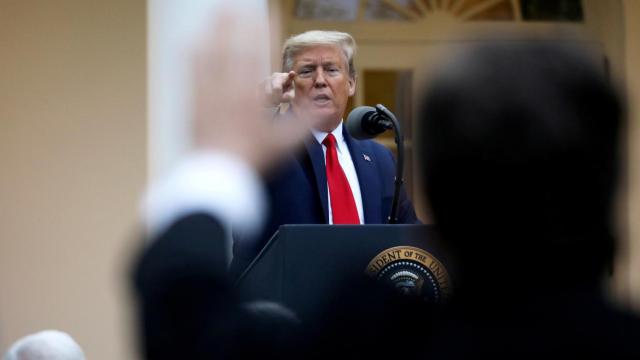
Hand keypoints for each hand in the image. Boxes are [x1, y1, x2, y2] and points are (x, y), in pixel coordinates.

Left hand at [190, 4, 313, 173]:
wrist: (217, 175)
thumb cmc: (252, 159)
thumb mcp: (286, 144)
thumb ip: (305, 122)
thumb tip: (323, 106)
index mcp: (252, 97)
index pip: (258, 56)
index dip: (263, 33)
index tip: (267, 16)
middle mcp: (228, 91)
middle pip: (231, 48)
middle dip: (235, 24)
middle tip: (236, 4)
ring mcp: (208, 95)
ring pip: (210, 55)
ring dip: (214, 32)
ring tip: (217, 13)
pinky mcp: (193, 103)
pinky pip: (193, 71)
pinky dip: (195, 53)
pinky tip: (193, 42)